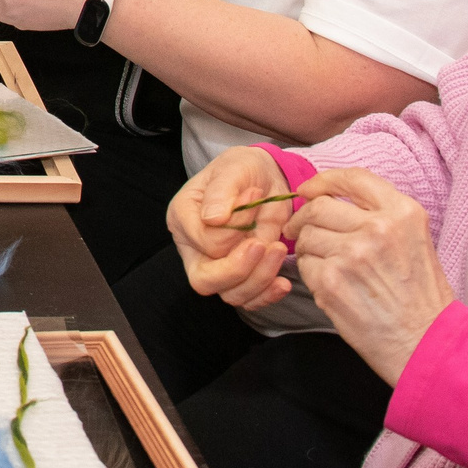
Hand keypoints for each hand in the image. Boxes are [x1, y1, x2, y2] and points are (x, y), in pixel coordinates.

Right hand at [169, 146, 297, 309]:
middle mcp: (195, 247)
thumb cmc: (243, 170)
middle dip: (239, 268)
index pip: (204, 242)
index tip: (252, 198)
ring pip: (230, 294)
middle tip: (264, 244)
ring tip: (278, 249)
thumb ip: (221, 192)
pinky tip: (283, 282)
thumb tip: (213, 219)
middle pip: (205, 280)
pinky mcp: (241, 275)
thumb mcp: (233, 168)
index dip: (233, 230)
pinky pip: (249, 299)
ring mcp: (217, 265)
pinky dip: (267, 294)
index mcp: (184, 218)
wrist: (266, 178)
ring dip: (259, 278)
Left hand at [285, 169, 454, 385]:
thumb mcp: (415, 241)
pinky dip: (310, 273)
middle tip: (299, 230)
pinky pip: (304, 264)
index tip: (310, 189)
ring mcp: (352, 253)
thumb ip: (380, 216)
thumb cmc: (420, 297)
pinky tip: (330, 286)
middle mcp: (378, 227)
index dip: (323, 181)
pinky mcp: (331, 280)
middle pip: (319, 206)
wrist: (426, 342)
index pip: (352, 177)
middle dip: (304, 218)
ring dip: (307, 248)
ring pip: (306, 235)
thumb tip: (330, 198)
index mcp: (403, 212)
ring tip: (325, 264)